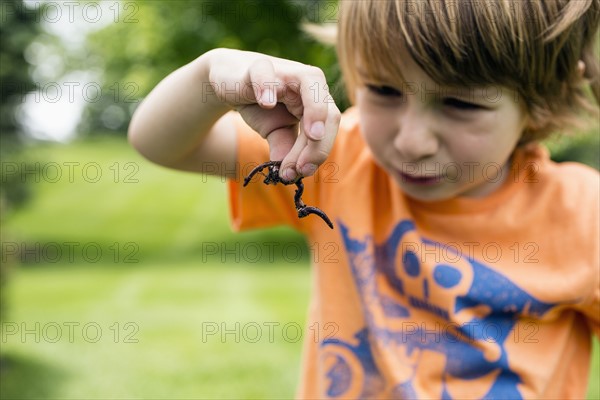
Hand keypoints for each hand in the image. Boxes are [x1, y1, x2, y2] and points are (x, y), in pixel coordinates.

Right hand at [207, 49, 340, 179]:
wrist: (229, 82)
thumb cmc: (259, 104)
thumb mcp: (275, 131)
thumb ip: (286, 147)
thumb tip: (291, 174)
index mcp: (317, 102)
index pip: (328, 128)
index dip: (319, 151)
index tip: (301, 173)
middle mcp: (308, 84)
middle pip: (328, 110)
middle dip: (317, 144)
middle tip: (299, 168)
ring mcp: (285, 72)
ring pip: (310, 83)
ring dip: (315, 111)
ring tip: (311, 135)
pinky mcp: (258, 66)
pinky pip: (266, 73)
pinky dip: (267, 88)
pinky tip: (266, 103)